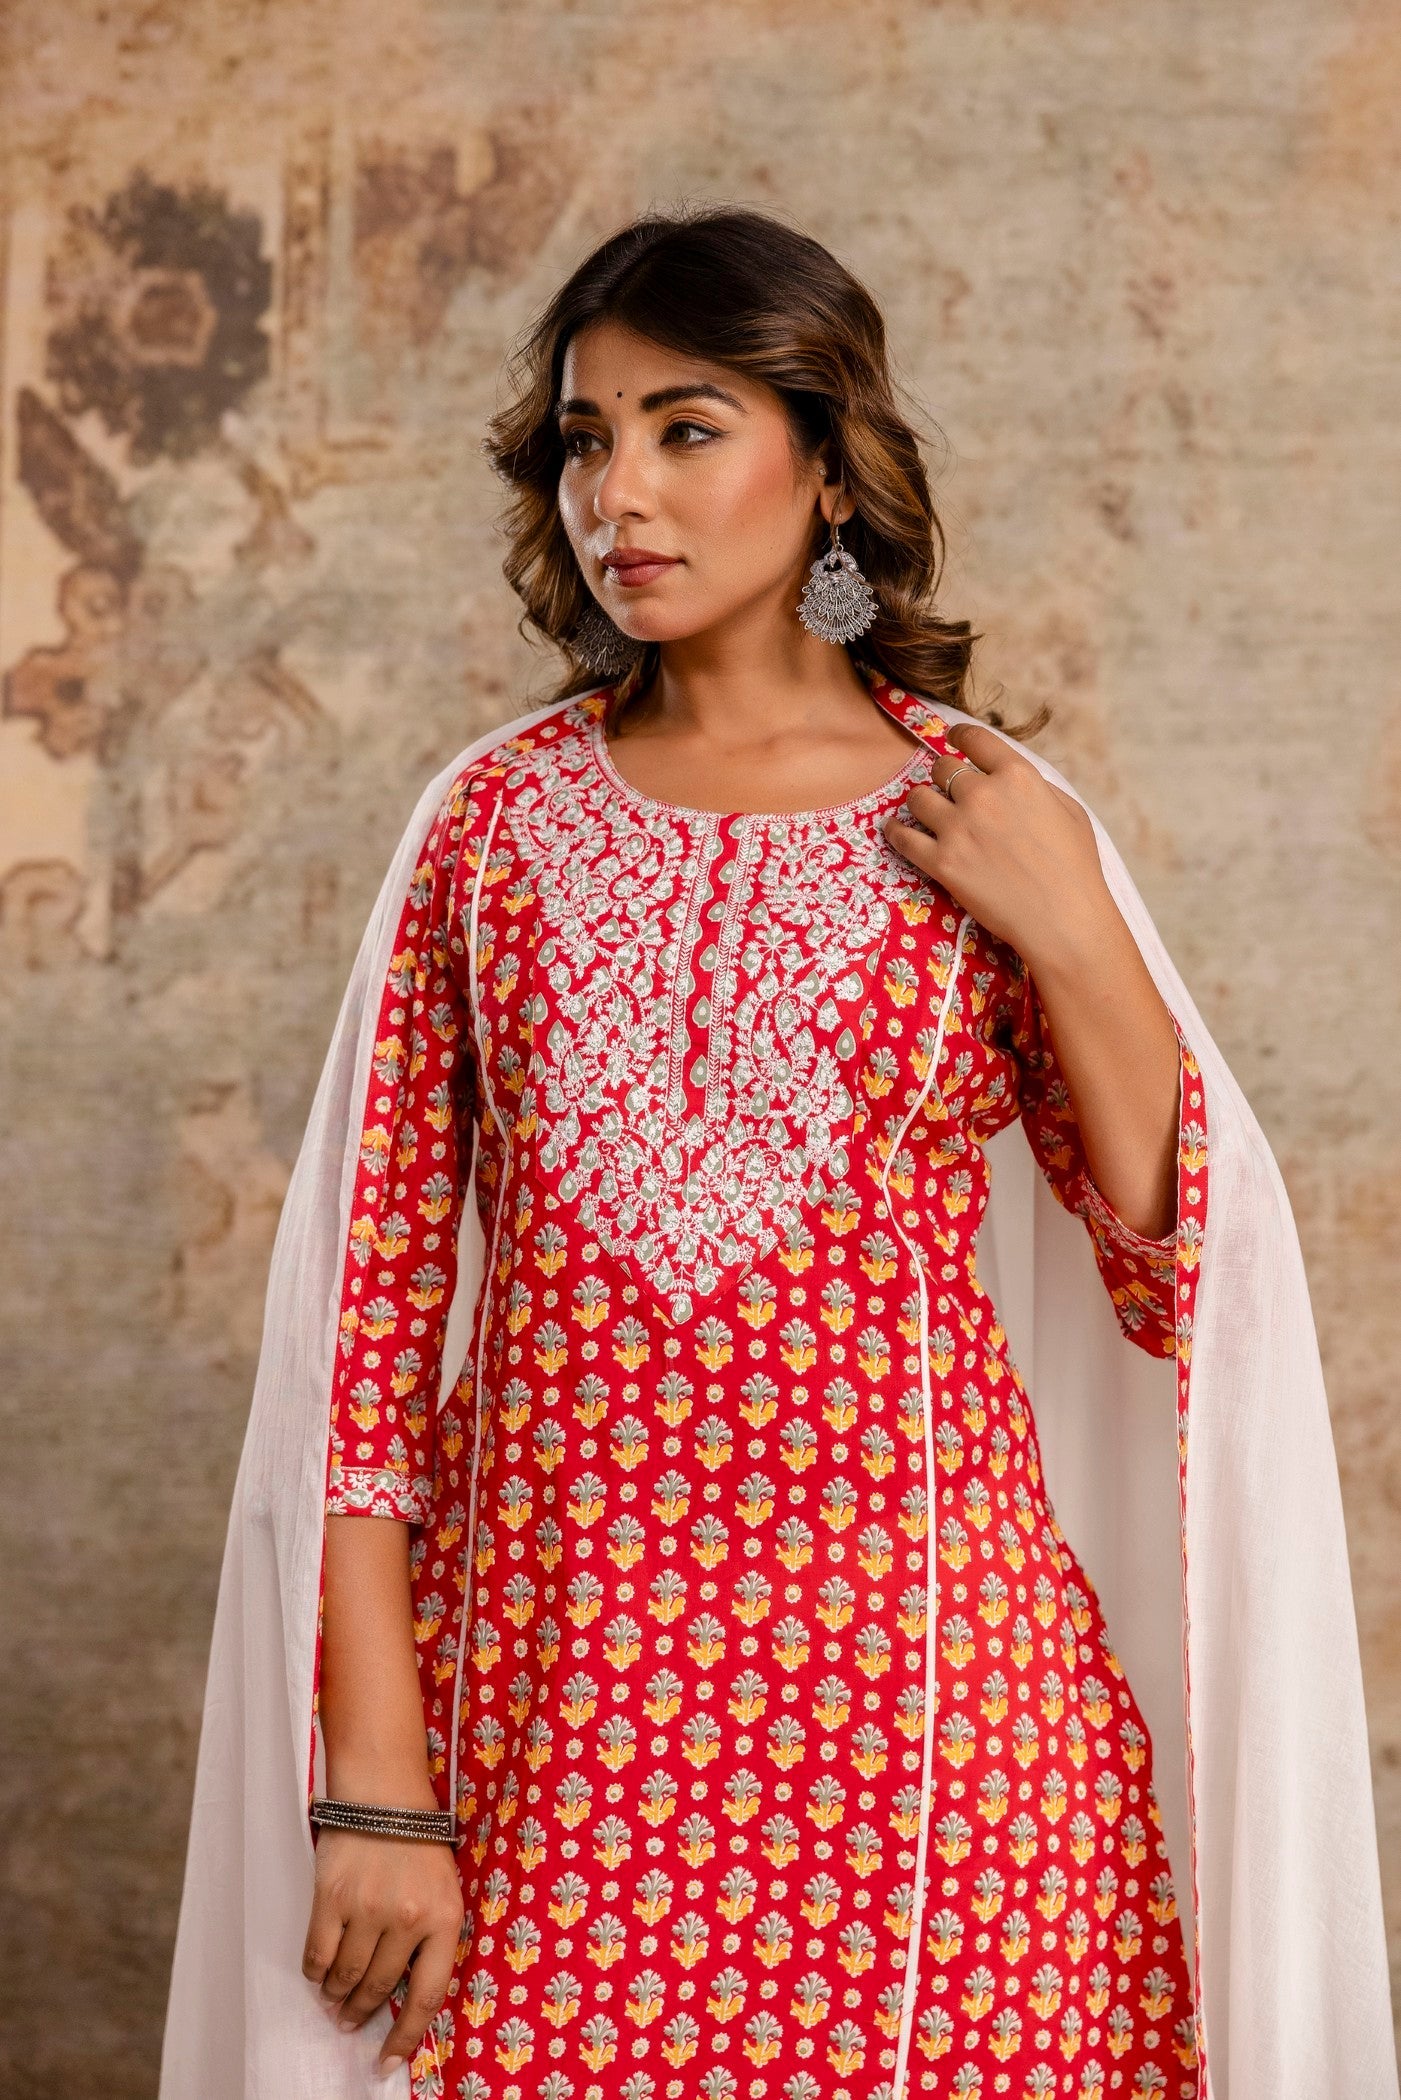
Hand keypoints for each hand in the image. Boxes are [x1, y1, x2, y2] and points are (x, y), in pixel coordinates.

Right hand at [302, 1826, 465, 2071]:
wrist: (385, 1792)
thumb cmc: (419, 1845)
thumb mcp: (444, 1891)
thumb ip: (431, 1939)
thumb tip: (404, 1998)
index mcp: (444, 1919)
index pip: (427, 1997)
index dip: (405, 2039)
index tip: (387, 2064)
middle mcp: (408, 1918)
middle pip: (378, 1988)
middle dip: (361, 2014)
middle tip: (350, 2022)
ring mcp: (368, 1907)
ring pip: (346, 1977)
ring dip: (337, 1996)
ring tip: (335, 1999)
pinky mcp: (331, 1897)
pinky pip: (317, 1955)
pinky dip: (315, 1973)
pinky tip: (319, 1973)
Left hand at [883, 720, 1112, 970]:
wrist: (1062, 919)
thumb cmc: (1074, 868)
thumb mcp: (1069, 811)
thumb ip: (1036, 787)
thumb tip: (1009, 777)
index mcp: (1018, 776)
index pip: (975, 739)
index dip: (960, 735)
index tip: (953, 739)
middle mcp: (983, 795)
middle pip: (942, 768)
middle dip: (944, 777)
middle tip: (948, 791)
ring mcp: (958, 828)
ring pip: (918, 798)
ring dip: (921, 802)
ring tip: (925, 811)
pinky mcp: (941, 861)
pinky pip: (903, 837)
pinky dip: (895, 831)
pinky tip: (893, 829)